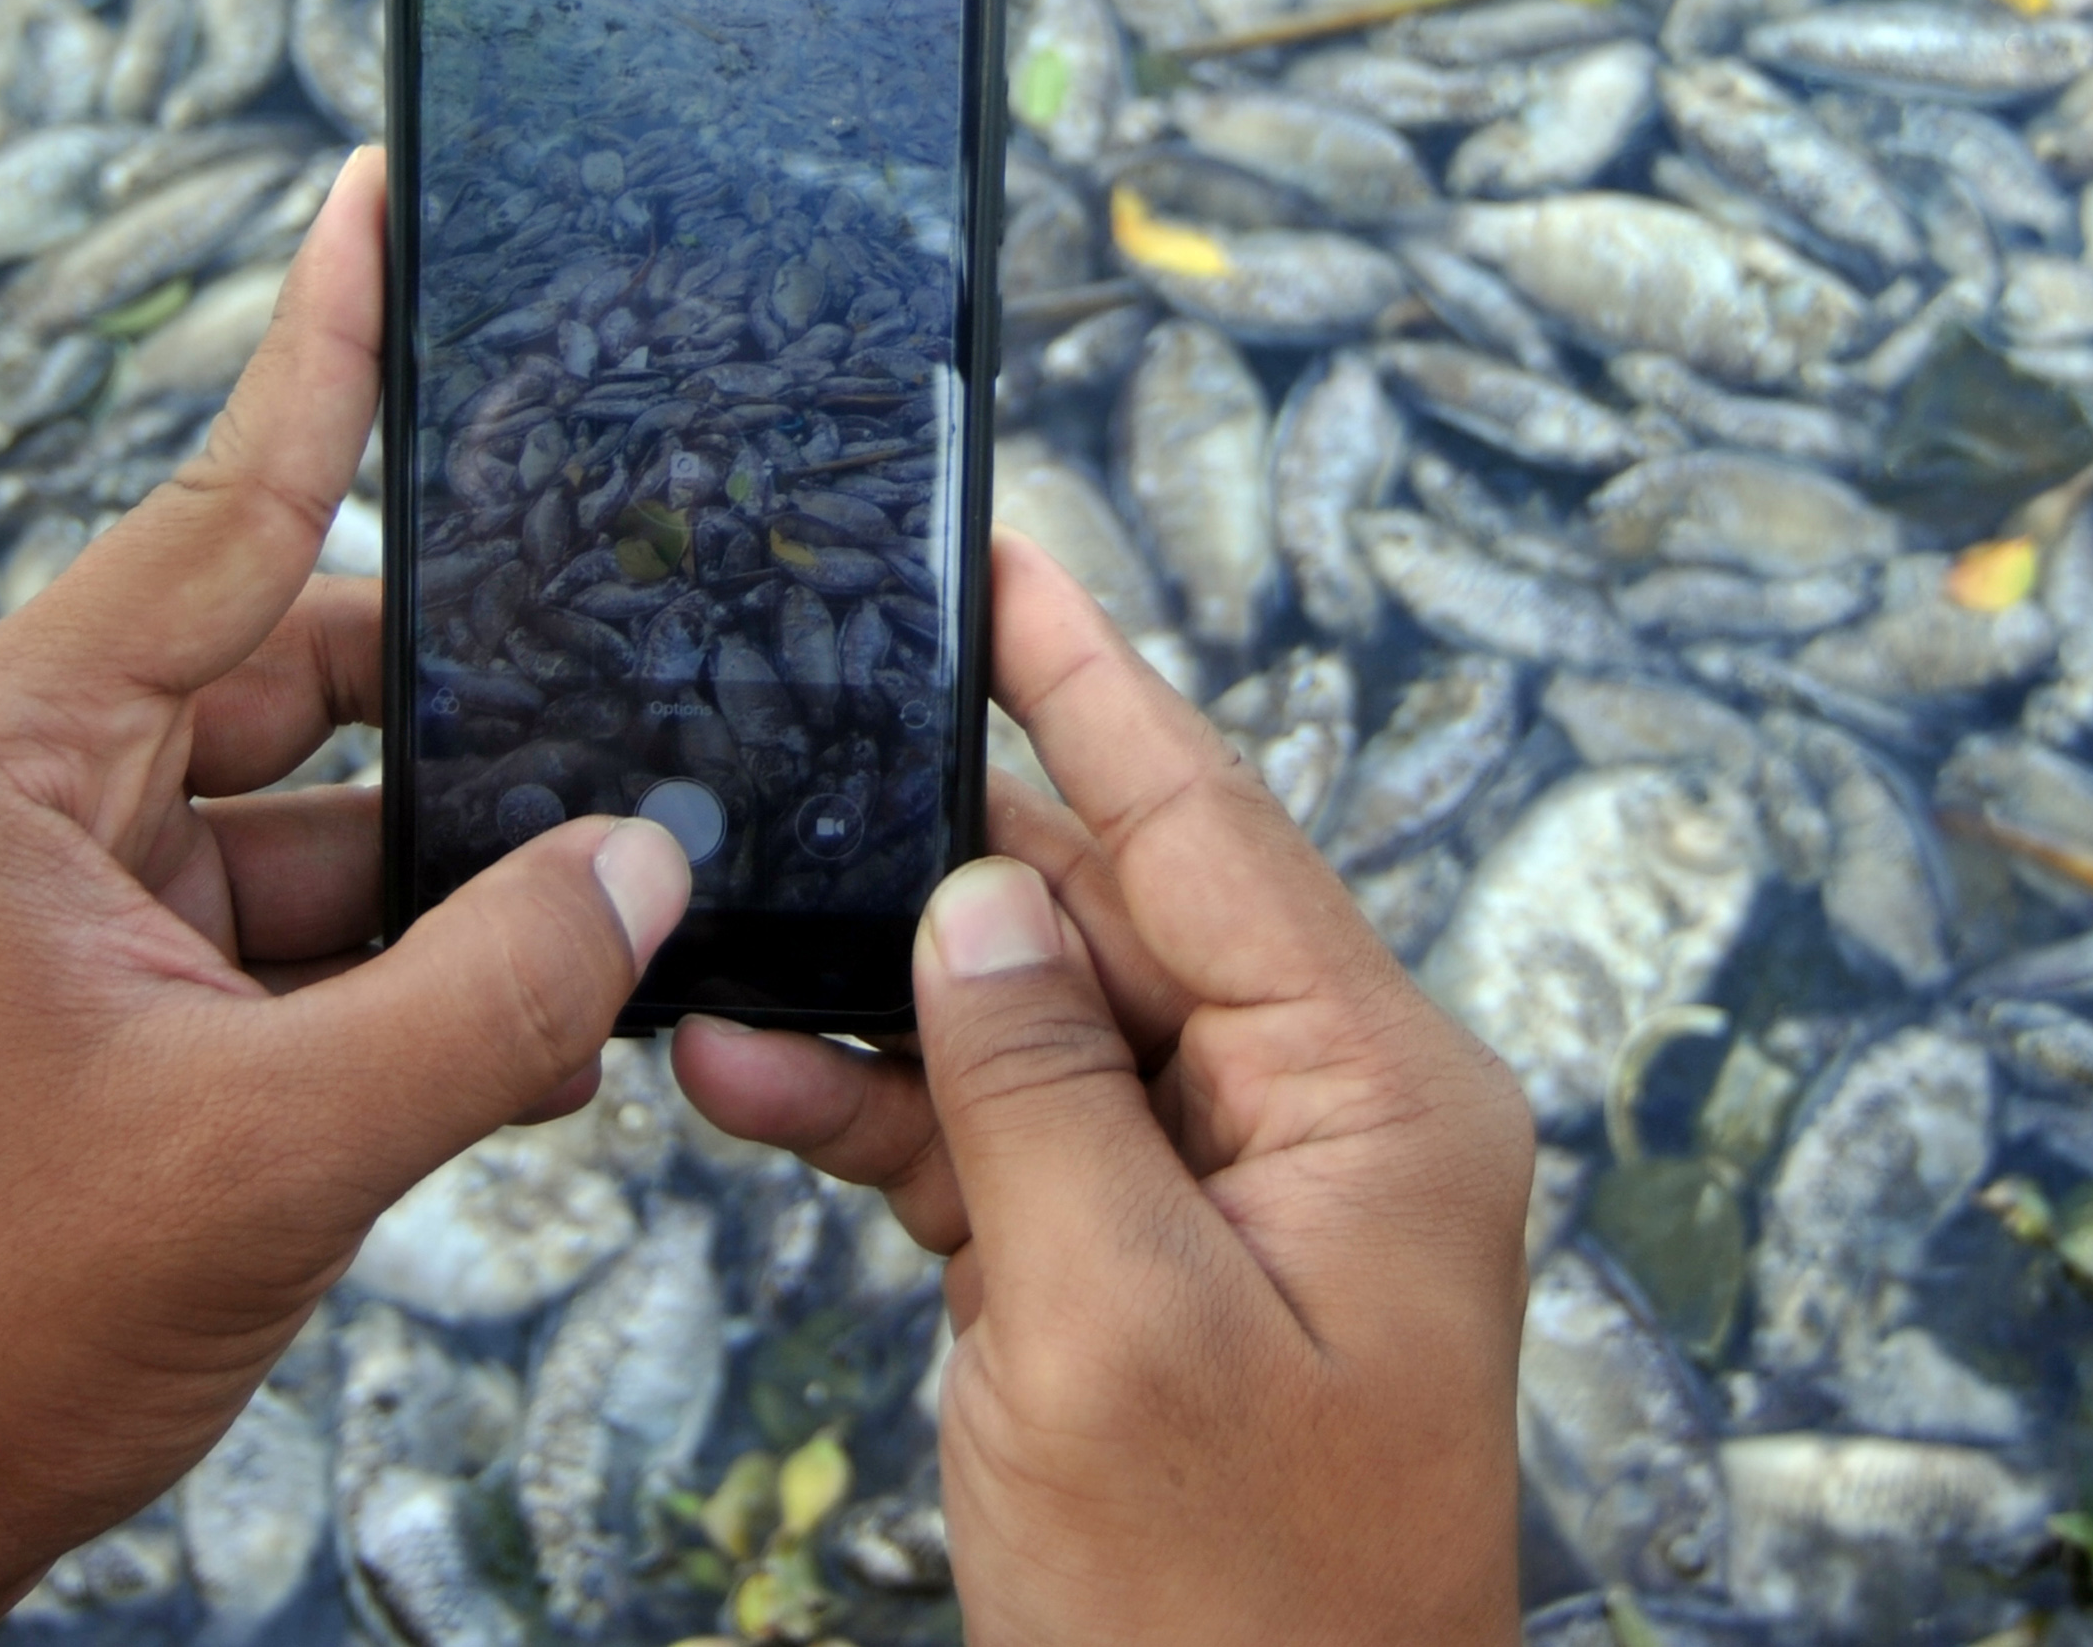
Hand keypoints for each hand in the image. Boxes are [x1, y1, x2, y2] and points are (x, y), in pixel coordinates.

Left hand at [0, 149, 691, 1645]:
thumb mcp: (270, 1148)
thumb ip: (484, 994)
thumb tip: (642, 865)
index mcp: (8, 752)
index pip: (228, 508)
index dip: (332, 349)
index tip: (388, 184)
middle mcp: (33, 783)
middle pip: (314, 664)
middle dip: (478, 717)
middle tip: (652, 725)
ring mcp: (73, 890)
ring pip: (331, 810)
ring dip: (456, 882)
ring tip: (601, 935)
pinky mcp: (115, 989)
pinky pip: (303, 922)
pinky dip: (409, 972)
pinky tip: (528, 1037)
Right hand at [676, 533, 1533, 1646]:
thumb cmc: (1231, 1615)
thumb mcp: (1113, 1325)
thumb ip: (1036, 1085)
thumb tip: (981, 897)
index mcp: (1376, 1098)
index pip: (1213, 827)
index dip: (1089, 684)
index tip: (1002, 552)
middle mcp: (1322, 1118)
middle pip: (1116, 916)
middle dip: (939, 858)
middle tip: (793, 753)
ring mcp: (1236, 1197)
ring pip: (1037, 1028)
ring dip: (878, 1007)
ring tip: (716, 973)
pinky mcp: (1147, 1272)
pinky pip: (1011, 1142)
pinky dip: (887, 1116)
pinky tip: (754, 1081)